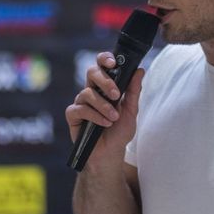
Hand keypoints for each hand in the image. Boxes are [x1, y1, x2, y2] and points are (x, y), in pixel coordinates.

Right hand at [65, 52, 143, 168]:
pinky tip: (104, 123)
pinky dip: (94, 116)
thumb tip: (139, 70)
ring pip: (87, 93)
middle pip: (91, 72)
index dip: (104, 59)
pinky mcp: (73, 115)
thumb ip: (133, 91)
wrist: (110, 154)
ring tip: (114, 118)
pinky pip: (80, 109)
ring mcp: (81, 102)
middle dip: (105, 81)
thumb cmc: (120, 131)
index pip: (102, 65)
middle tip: (116, 94)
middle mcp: (92, 91)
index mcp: (105, 86)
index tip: (113, 63)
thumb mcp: (131, 111)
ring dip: (103, 106)